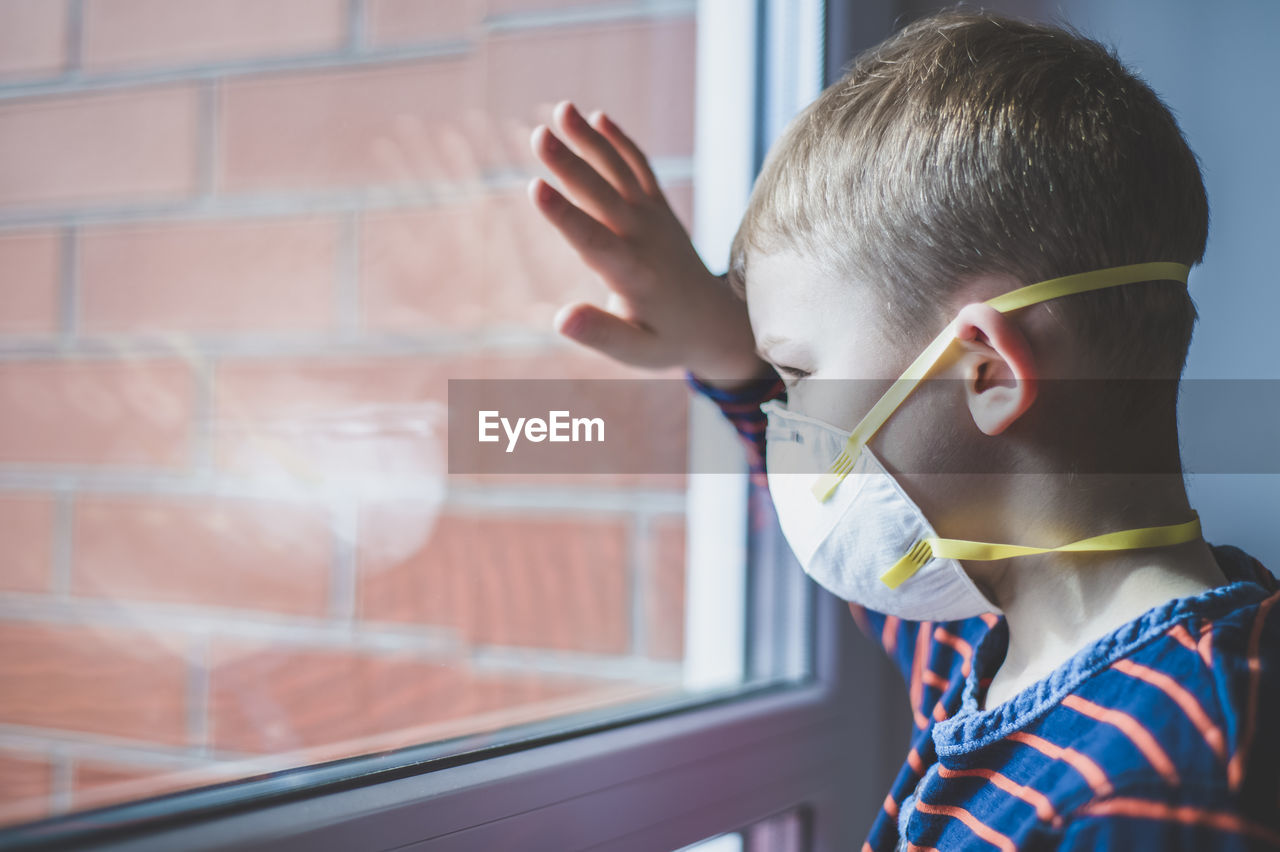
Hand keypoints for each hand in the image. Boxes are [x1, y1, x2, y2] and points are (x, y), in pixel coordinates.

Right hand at [528, 100, 773, 387]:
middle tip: (539, 134)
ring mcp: (654, 218)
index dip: (564, 215)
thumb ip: (600, 333)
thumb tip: (561, 318)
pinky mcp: (659, 209)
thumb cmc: (667, 340)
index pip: (593, 241)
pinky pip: (639, 169)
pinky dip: (620, 143)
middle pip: (601, 196)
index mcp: (632, 275)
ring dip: (591, 140)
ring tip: (562, 109)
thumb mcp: (635, 352)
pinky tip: (597, 118)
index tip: (536, 187)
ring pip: (619, 172)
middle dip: (569, 164)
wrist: (716, 321)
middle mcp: (643, 239)